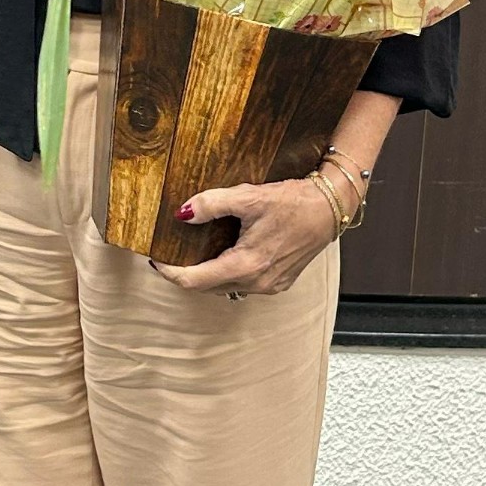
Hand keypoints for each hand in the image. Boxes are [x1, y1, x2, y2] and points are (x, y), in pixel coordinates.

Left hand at [151, 178, 337, 298]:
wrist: (330, 208)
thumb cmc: (294, 202)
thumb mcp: (249, 197)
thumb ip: (211, 204)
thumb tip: (183, 213)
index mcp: (246, 265)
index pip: (194, 281)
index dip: (170, 273)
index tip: (155, 260)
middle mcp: (257, 283)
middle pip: (207, 288)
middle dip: (185, 274)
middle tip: (169, 255)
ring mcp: (270, 286)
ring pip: (225, 288)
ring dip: (207, 275)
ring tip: (193, 254)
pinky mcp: (279, 282)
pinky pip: (243, 284)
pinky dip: (228, 274)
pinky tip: (225, 254)